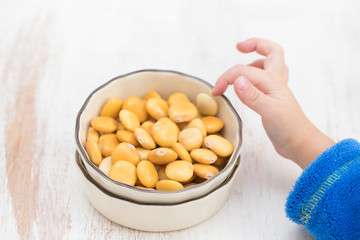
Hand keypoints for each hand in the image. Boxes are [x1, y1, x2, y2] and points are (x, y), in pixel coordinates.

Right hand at [212, 38, 334, 168]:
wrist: (299, 144)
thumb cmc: (288, 128)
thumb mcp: (269, 112)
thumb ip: (253, 95)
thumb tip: (237, 80)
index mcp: (272, 81)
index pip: (243, 71)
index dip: (226, 78)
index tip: (216, 92)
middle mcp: (275, 81)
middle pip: (271, 52)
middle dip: (255, 45)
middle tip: (239, 47)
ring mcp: (275, 90)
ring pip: (269, 65)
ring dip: (255, 60)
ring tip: (240, 70)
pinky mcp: (272, 99)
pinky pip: (266, 79)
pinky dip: (257, 75)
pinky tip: (249, 85)